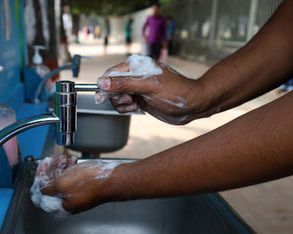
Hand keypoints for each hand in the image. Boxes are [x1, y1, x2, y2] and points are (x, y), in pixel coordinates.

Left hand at [41, 160, 121, 212]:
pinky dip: (72, 168)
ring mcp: (79, 195)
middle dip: (52, 169)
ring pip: (64, 179)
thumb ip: (47, 188)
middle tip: (53, 159)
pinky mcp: (87, 188)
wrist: (114, 179)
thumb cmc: (91, 183)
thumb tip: (40, 189)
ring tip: (65, 158)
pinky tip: (73, 161)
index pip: (43, 192)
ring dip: (62, 167)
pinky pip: (75, 178)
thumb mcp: (62, 184)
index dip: (41, 176)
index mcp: (62, 206)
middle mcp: (70, 203)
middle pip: (53, 185)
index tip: (43, 164)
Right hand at [96, 59, 217, 124]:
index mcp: (136, 66)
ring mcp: (137, 88)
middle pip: (112, 86)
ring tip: (134, 105)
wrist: (192, 104)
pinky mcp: (140, 99)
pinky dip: (126, 108)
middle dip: (116, 96)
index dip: (105, 86)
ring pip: (117, 97)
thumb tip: (102, 82)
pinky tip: (136, 108)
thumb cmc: (175, 91)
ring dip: (121, 104)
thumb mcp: (148, 86)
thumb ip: (124, 83)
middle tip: (128, 100)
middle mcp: (135, 76)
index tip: (101, 97)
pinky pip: (124, 104)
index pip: (112, 74)